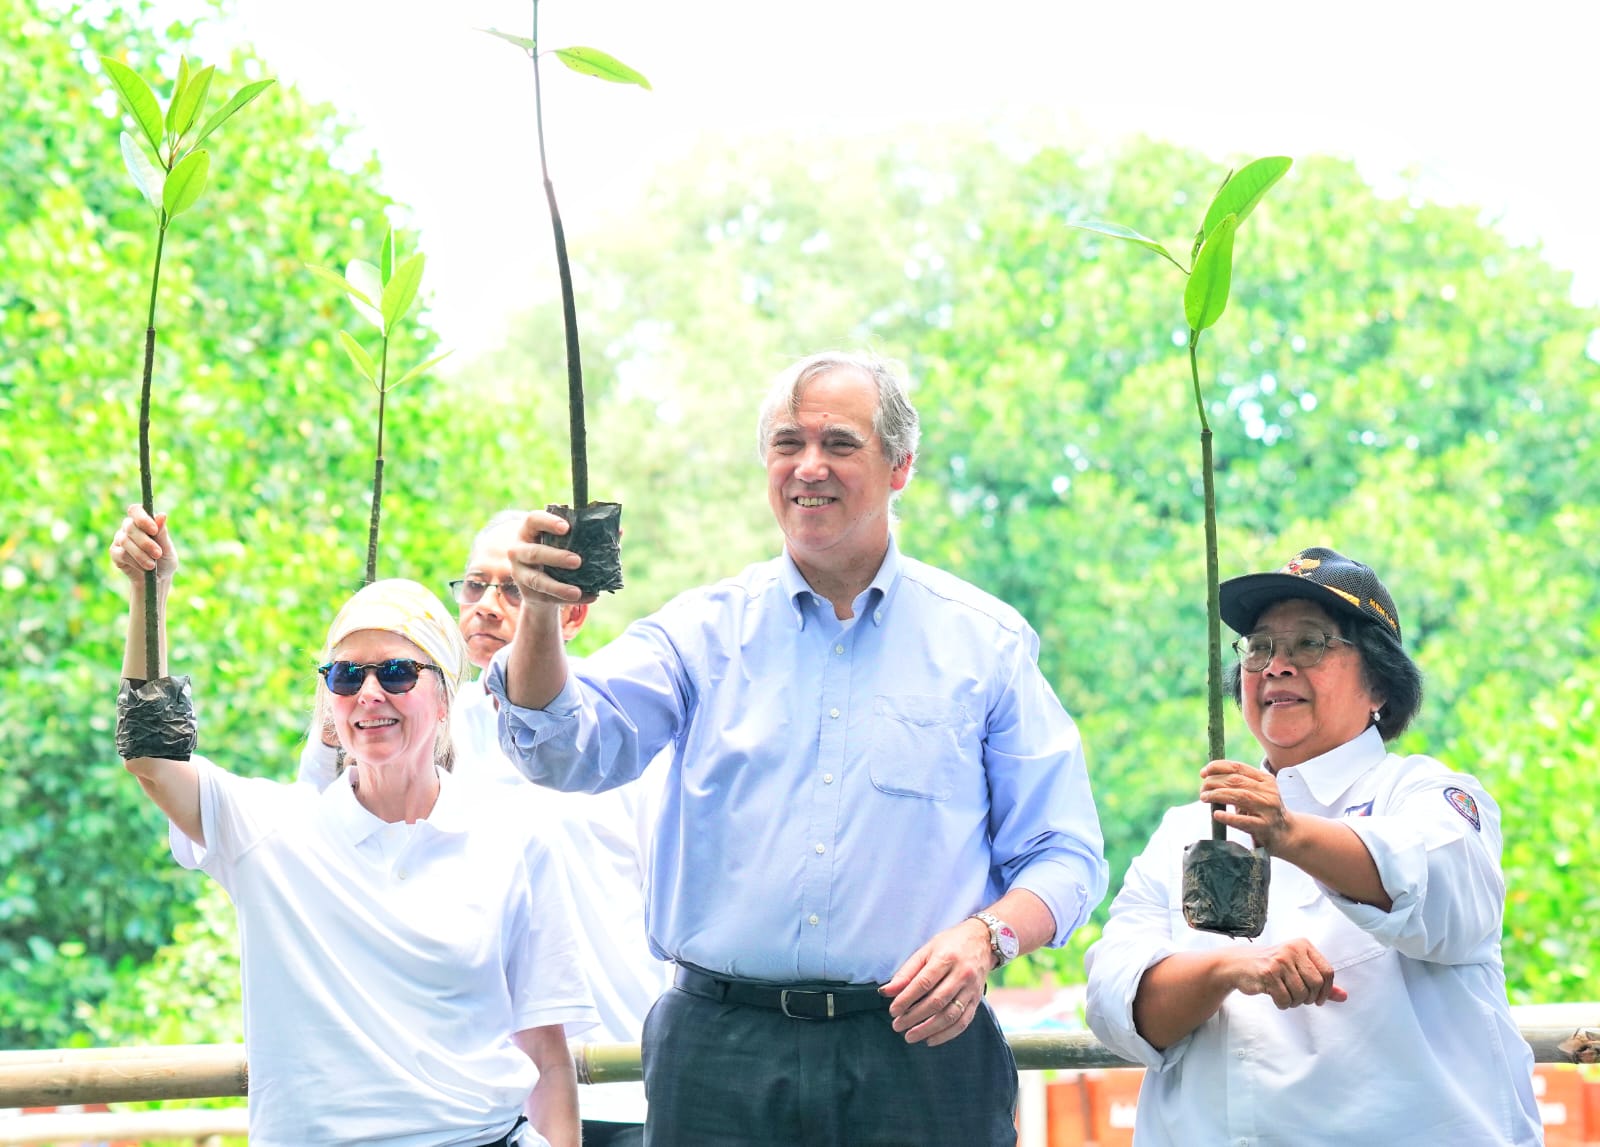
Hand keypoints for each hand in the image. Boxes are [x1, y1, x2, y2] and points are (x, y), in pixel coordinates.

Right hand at [110, 505, 177, 582]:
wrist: (157, 579)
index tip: (154, 530)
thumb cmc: (165, 560)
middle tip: (158, 554)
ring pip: (125, 541)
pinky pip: (121, 554)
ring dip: (141, 554)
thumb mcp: (168, 548)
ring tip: (153, 565)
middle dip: (145, 542)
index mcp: (143, 521)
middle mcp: (129, 527)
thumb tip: (162, 515)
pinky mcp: (115, 552)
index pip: (136, 510)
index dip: (142, 518)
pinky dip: (135, 562)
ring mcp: (120, 539)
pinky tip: (144, 568)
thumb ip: (162, 533)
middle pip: (130, 526)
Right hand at [507, 511, 594, 605]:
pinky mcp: (528, 593)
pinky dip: (571, 600)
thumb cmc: (554, 551)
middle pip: (534, 553)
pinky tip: (589, 597)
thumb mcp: (561, 540)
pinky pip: (548, 598)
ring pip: (537, 581)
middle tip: (578, 561)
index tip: (567, 527)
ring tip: (577, 591)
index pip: (533, 520)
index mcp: (527, 530)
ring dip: (558, 587)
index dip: (548, 522)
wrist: (537, 582)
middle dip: (556, 557)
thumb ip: (583, 534)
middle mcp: (518, 551)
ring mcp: (520, 574)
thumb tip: (619, 531)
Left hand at [879, 918, 991, 1046]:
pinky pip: (963, 1022)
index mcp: (946, 958)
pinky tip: (930, 1040)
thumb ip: (907, 972)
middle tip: (897, 1025)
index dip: (906, 999)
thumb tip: (886, 992)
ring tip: (910, 1036)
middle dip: (914, 1017)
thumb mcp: (926, 951)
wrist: (982, 940)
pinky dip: (946, 1034)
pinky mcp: (977, 1000)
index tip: (893, 1011)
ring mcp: (972, 989)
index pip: (924, 983)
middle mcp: (962, 974)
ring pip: (950, 1015)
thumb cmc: (949, 944)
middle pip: (936, 1001)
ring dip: (928, 1029)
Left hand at [1200, 758, 1295, 851]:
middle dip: (1214, 782)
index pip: (1238, 767)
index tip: (1203, 772)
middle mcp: (1268, 791)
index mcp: (1265, 779)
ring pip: (1239, 796)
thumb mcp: (1256, 792)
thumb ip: (1238, 783)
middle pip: (1236, 781)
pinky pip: (1243, 820)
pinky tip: (1216, 814)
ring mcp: (1268, 809)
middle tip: (1202, 788)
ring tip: (1204, 797)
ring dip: (1217, 795)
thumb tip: (1208, 776)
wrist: (1286, 833)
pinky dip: (1228, 817)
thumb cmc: (1263, 810)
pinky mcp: (1264, 826)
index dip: (1218, 767)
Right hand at [1223, 937, 1348, 1008]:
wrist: (1238, 964)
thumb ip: (1321, 982)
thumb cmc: (1271, 966)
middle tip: (1300, 999)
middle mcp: (1292, 950)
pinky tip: (1276, 997)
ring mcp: (1279, 961)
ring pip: (1301, 994)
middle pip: (1316, 984)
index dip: (1326, 990)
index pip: (1327, 971)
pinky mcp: (1268, 973)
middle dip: (1310, 998)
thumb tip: (1344, 997)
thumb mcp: (1297, 968)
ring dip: (1295, 1002)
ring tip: (1287, 997)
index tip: (1318, 998)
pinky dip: (1283, 1004)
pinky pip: (1285, 999)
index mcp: (1303, 945)